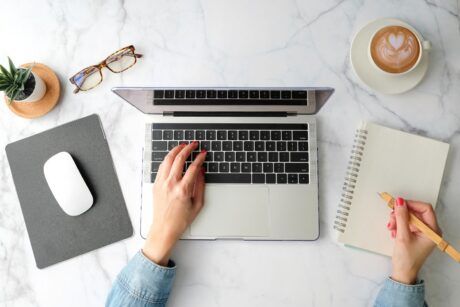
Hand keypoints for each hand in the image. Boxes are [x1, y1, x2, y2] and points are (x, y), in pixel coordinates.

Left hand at [143, 141, 206, 265]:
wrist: (164, 229)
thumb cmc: (181, 220)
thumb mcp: (198, 204)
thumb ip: (201, 186)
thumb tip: (201, 172)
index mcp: (183, 190)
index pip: (193, 167)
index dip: (200, 158)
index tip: (203, 153)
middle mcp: (171, 184)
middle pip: (179, 159)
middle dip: (188, 148)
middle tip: (193, 144)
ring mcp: (161, 183)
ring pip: (168, 160)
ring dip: (176, 150)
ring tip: (182, 146)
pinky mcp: (156, 184)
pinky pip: (162, 167)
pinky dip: (168, 159)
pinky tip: (173, 157)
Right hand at [387, 197, 441, 283]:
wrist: (403, 272)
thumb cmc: (406, 259)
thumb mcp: (402, 236)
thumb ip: (401, 217)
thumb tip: (400, 202)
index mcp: (432, 231)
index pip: (425, 209)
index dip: (411, 204)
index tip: (398, 205)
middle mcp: (430, 230)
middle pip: (416, 212)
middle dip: (401, 214)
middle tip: (391, 219)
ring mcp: (422, 232)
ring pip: (409, 217)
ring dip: (398, 220)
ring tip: (391, 228)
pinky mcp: (415, 234)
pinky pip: (406, 223)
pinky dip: (398, 225)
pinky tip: (394, 232)